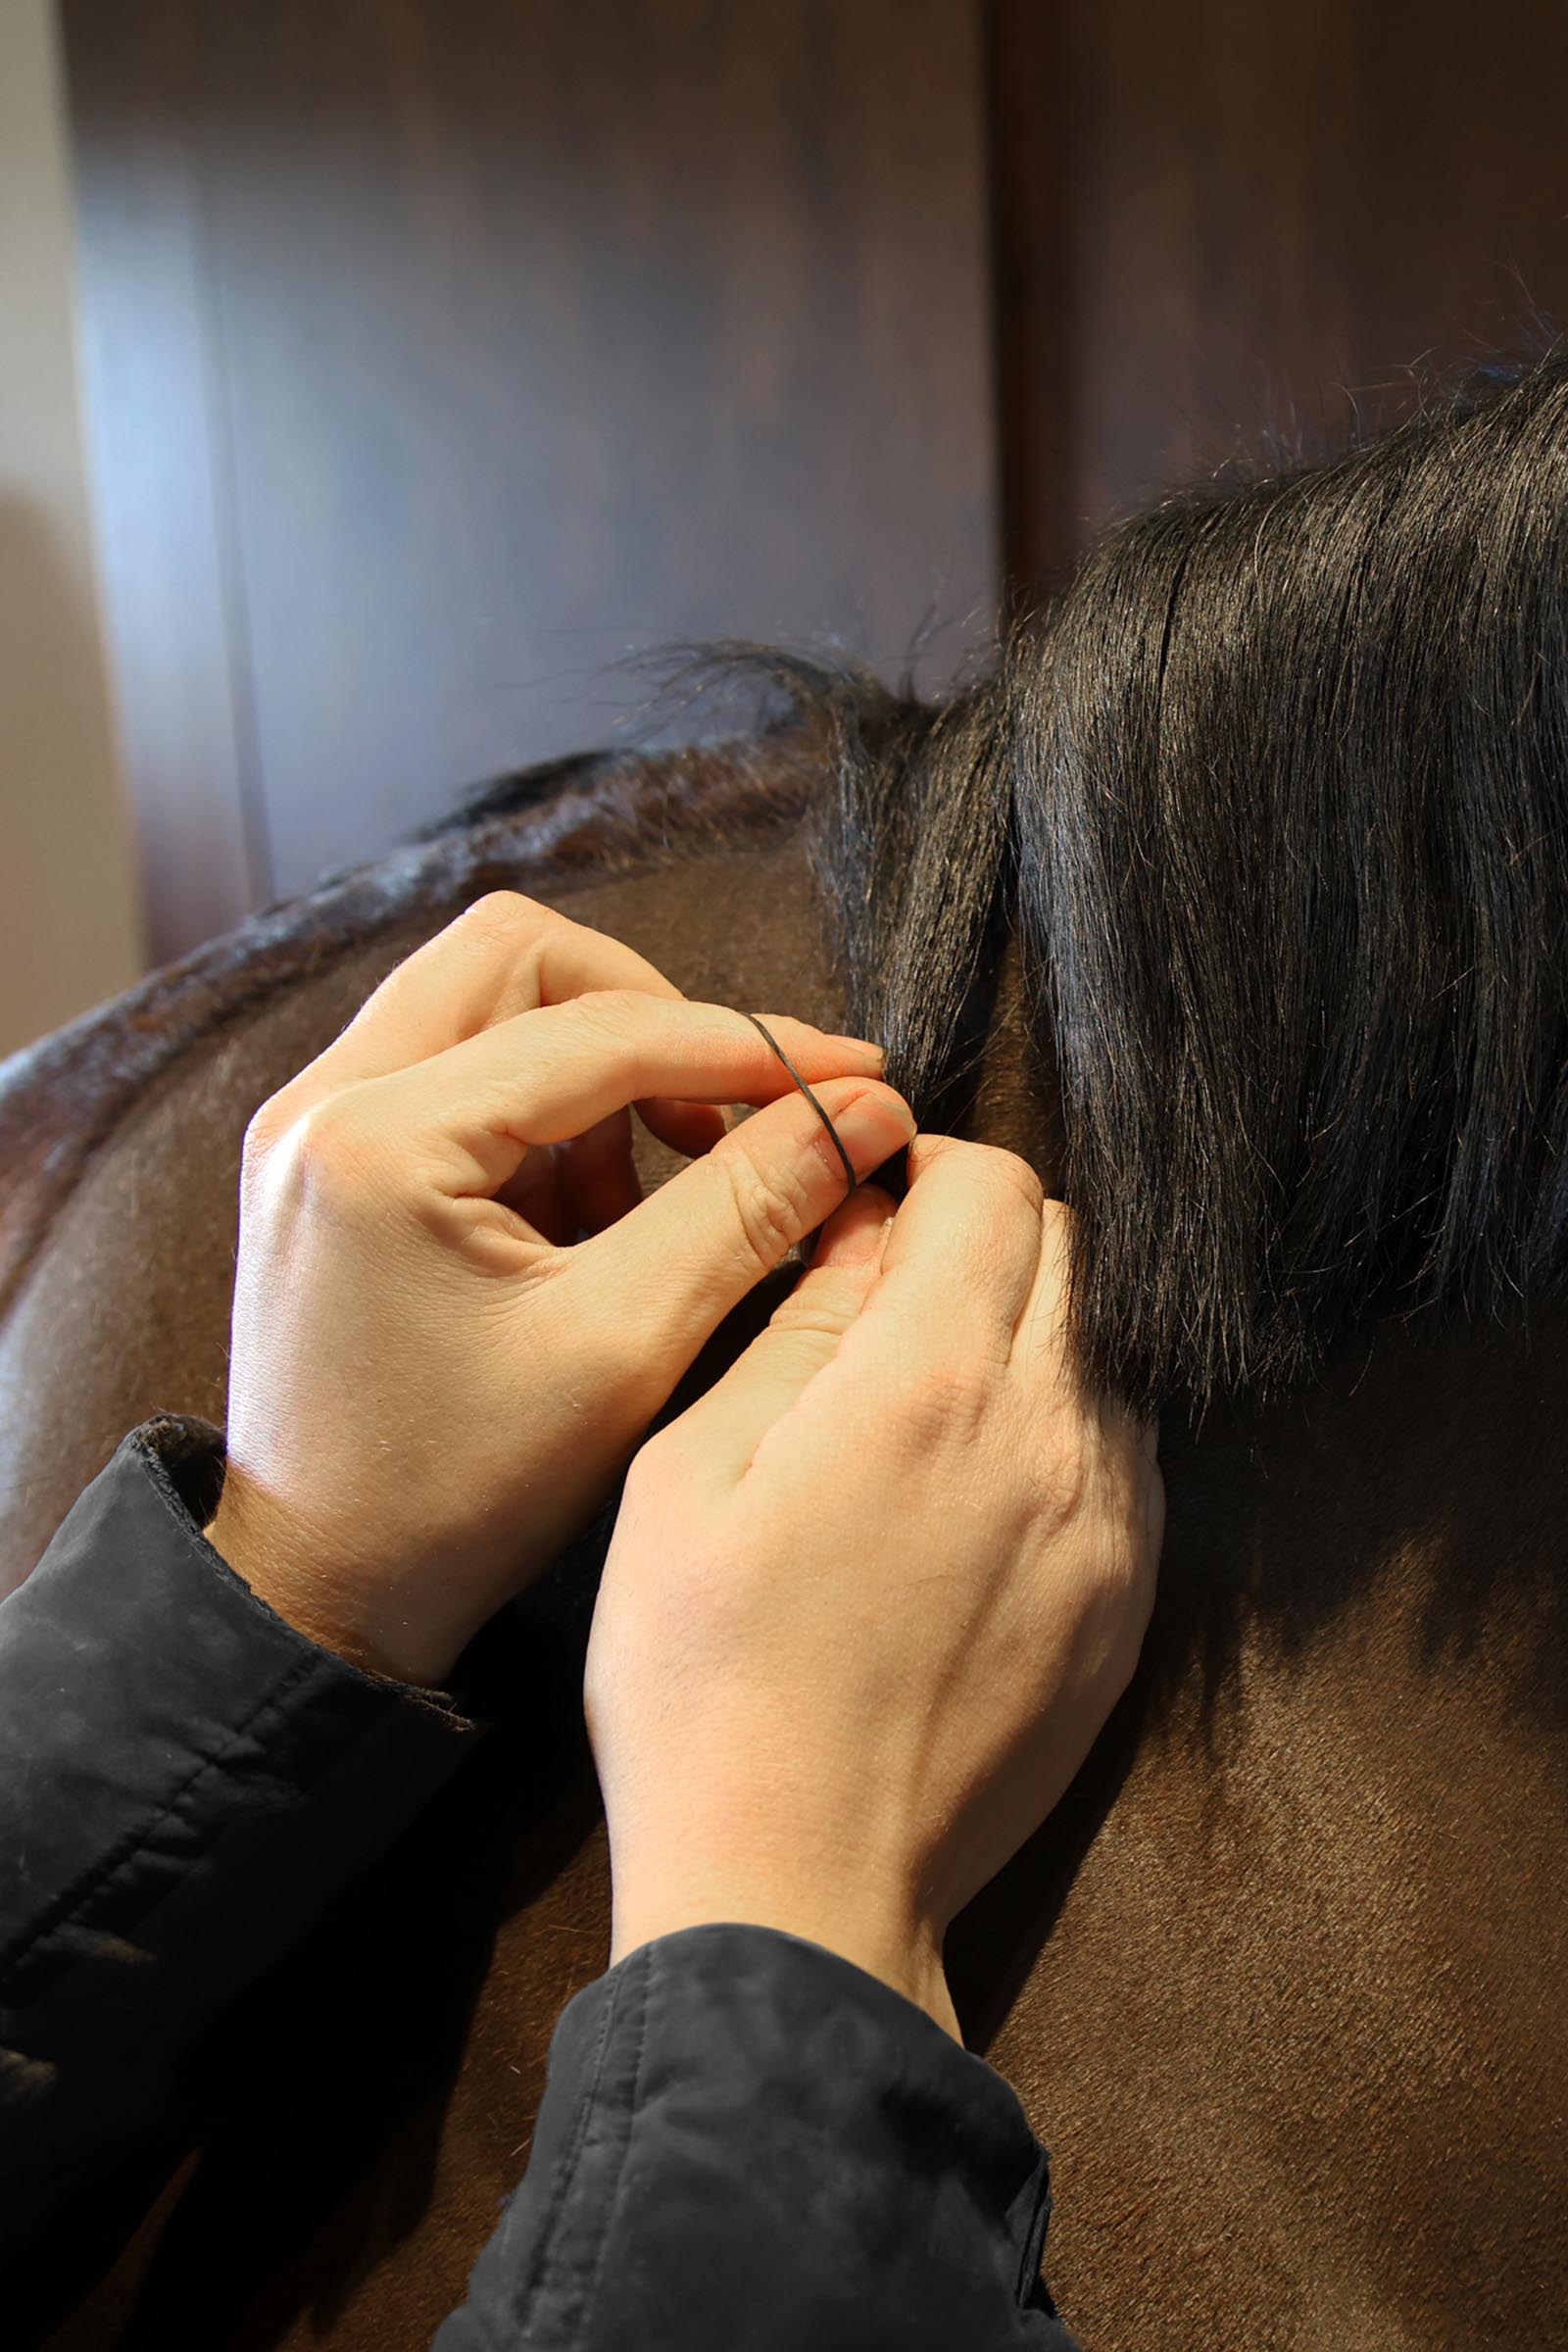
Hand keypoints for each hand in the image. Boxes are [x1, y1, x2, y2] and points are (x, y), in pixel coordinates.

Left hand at [203, 891, 913, 1684]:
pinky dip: (549, 1116)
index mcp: (379, 1141)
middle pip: (522, 954)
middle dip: (652, 1017)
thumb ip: (748, 1208)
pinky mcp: (329, 1160)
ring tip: (662, 1189)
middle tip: (732, 1115)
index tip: (854, 1081)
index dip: (747, 1046)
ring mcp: (314, 1125)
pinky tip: (599, 1218)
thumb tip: (861, 1113)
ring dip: (600, 1066)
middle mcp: (323, 1101)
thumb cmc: (455, 1496)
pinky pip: (459, 1070)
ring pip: (489, 1000)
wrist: (322, 1594)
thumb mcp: (624, 1349)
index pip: (600, 1028)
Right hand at [584, 1140, 1162, 2037]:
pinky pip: (1126, 1454)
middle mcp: (1050, 1434)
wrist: (800, 1886)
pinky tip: (975, 1486)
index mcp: (929, 1383)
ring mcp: (1109, 1525)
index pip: (996, 1185)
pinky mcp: (1129, 1603)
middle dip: (986, 1235)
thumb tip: (860, 1226)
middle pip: (1072, 1247)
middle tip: (891, 1293)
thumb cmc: (704, 1680)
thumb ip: (795, 1324)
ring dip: (1032, 1329)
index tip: (868, 1210)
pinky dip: (1064, 1426)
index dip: (928, 1170)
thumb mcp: (689, 1474)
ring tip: (928, 1400)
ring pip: (1108, 1348)